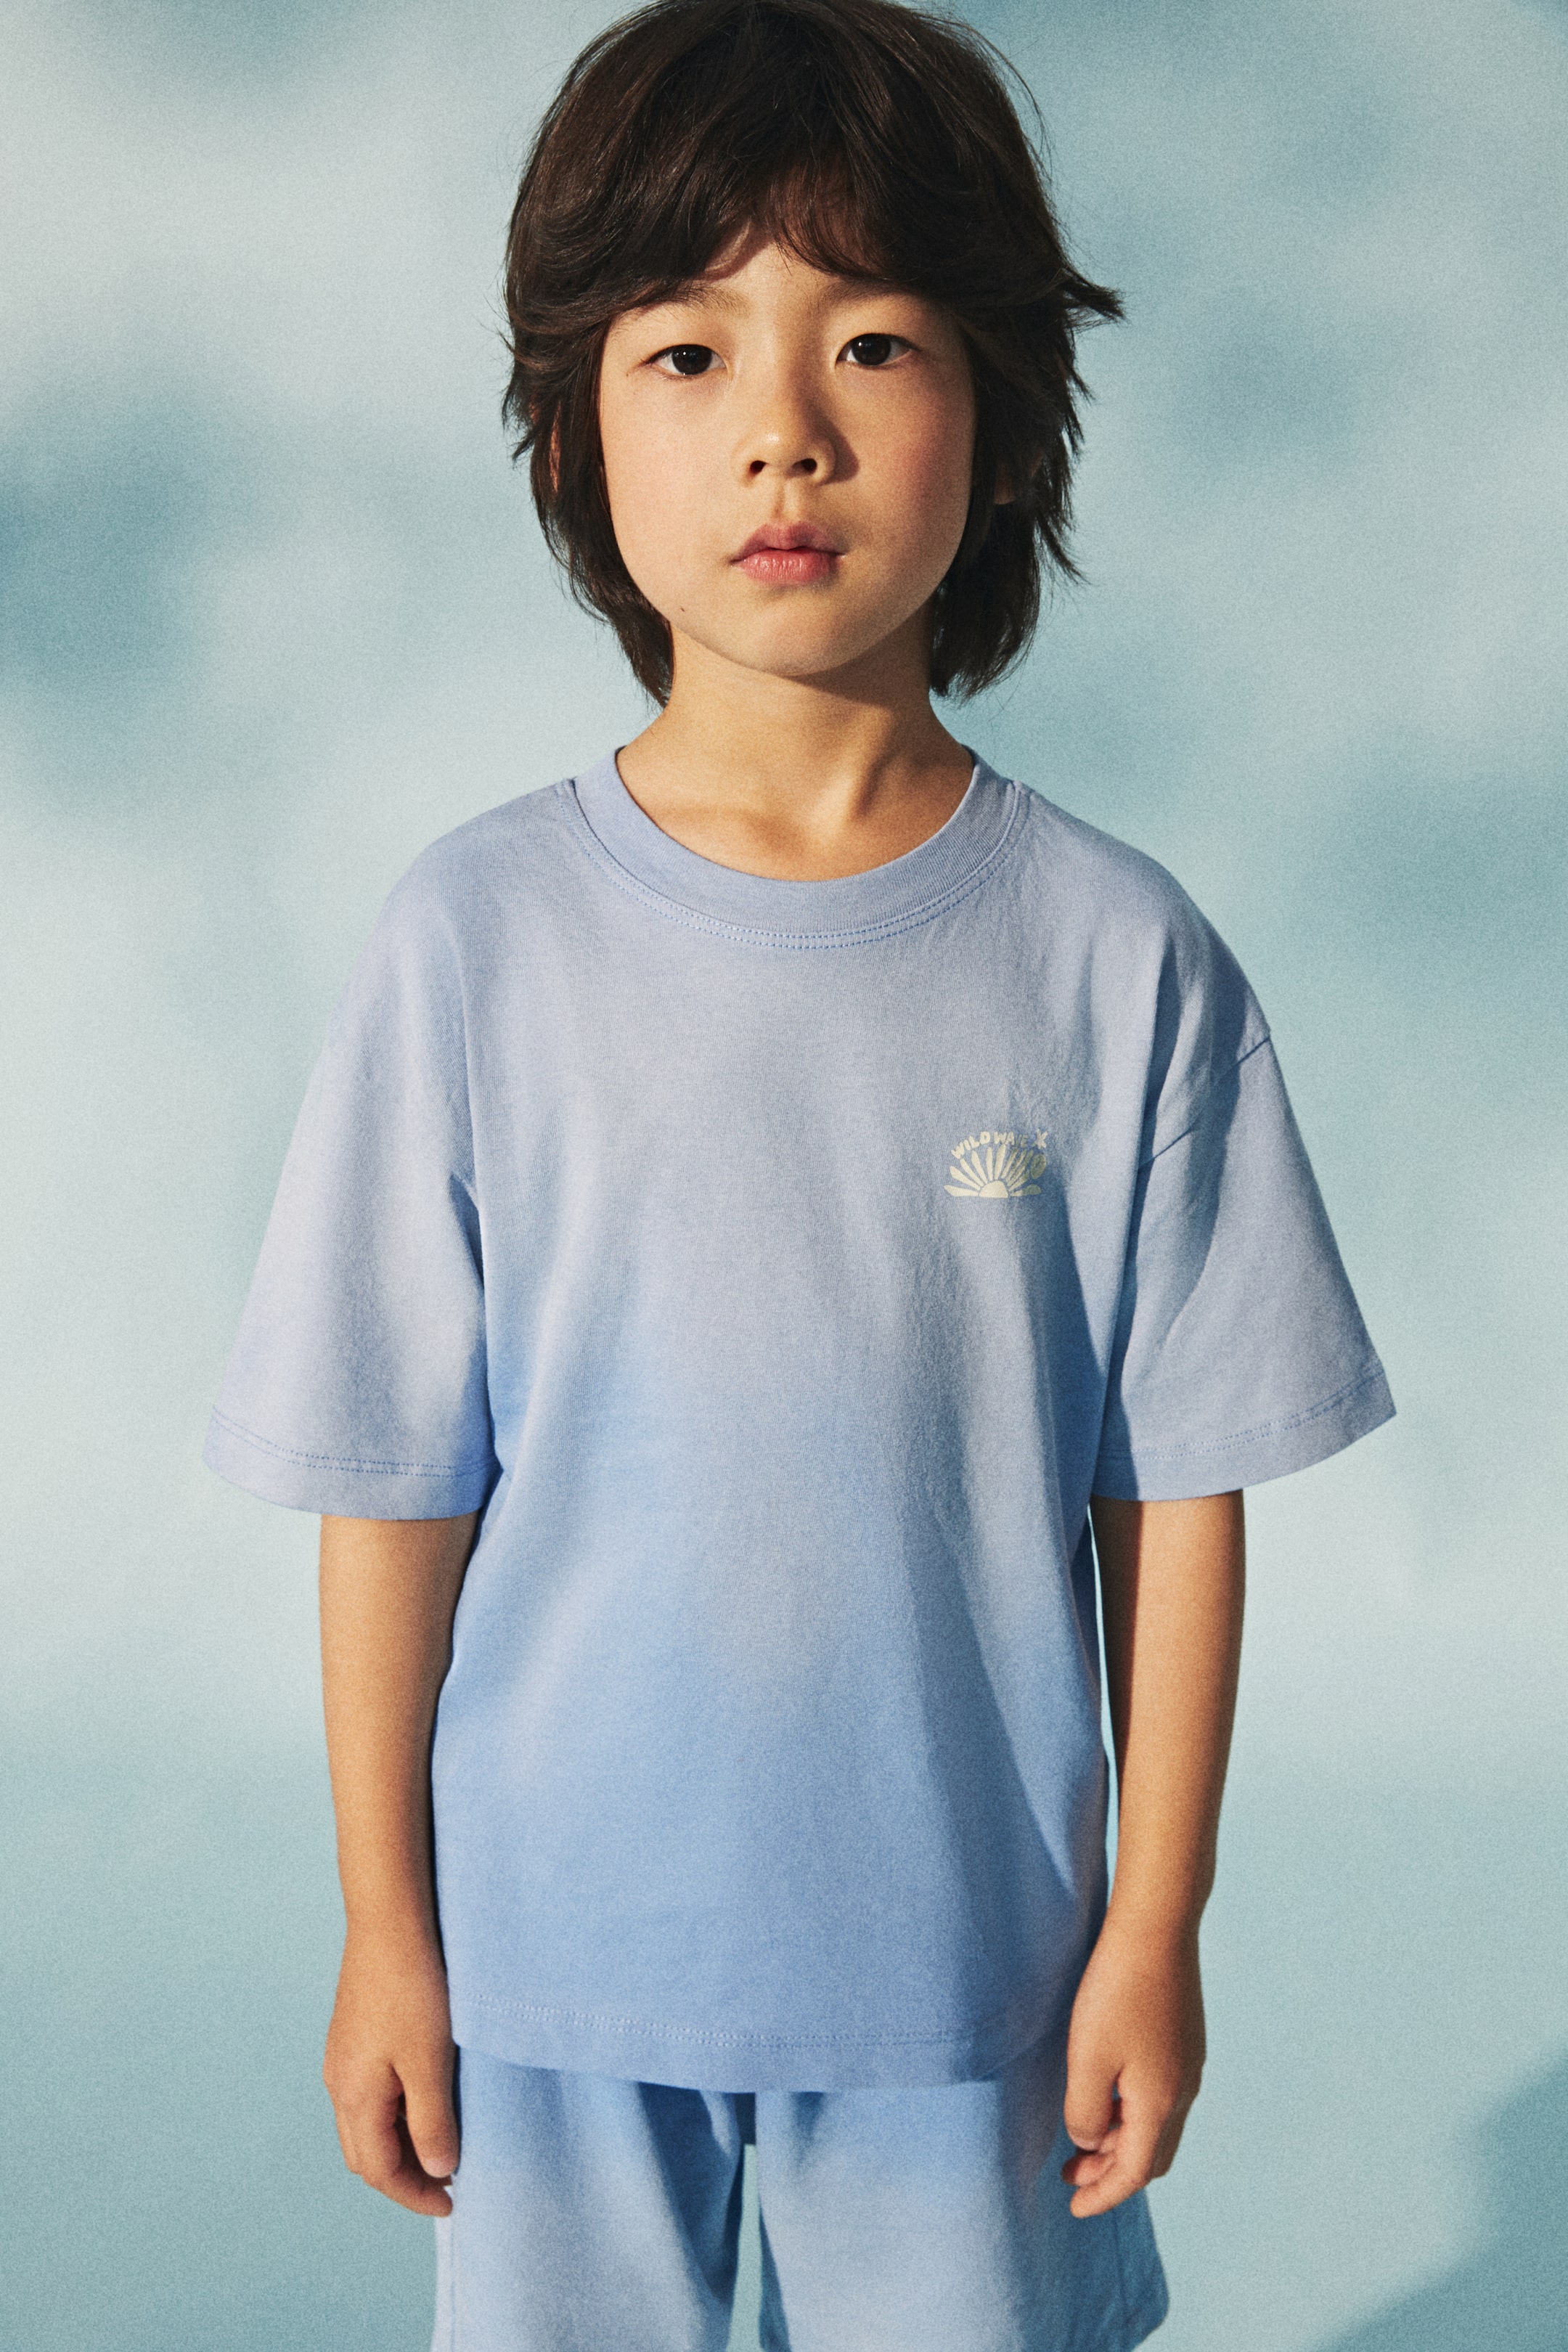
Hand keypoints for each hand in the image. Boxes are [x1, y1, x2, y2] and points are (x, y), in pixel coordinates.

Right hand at [323, 1926, 459, 2215]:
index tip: (451, 2203)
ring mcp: (344, 2057)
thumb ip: (432, 2121)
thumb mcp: (430, 2061)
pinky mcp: (354, 2035)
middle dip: (404, 2177)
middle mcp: (339, 2081)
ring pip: (366, 2124)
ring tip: (442, 2146)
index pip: (377, 2169)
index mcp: (353, 2095)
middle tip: (447, 2183)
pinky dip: (395, 2114)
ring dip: (399, 2145)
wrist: (389, 1919)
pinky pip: (369, 2094)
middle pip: (365, 2153)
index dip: (413, 2194)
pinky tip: (424, 2101)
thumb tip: (438, 2169)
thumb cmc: (412, 1987)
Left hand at [1060, 1914, 1205, 2217]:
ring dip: (1120, 2141)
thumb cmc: (1118, 1991)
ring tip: (1081, 2140)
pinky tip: (1107, 2096)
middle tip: (1070, 2177)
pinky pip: (1159, 2098)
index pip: (1134, 2172)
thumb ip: (1085, 2112)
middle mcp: (1183, 2090)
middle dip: (1112, 2173)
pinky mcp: (1183, 2039)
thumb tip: (1089, 2140)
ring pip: (1156, 2125)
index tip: (1073, 2209)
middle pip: (1151, 2155)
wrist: (1157, 1927)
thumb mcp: (1088, 2058)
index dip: (1103, 2196)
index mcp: (1160, 2103)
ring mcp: (1187, 2063)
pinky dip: (1131, 2114)